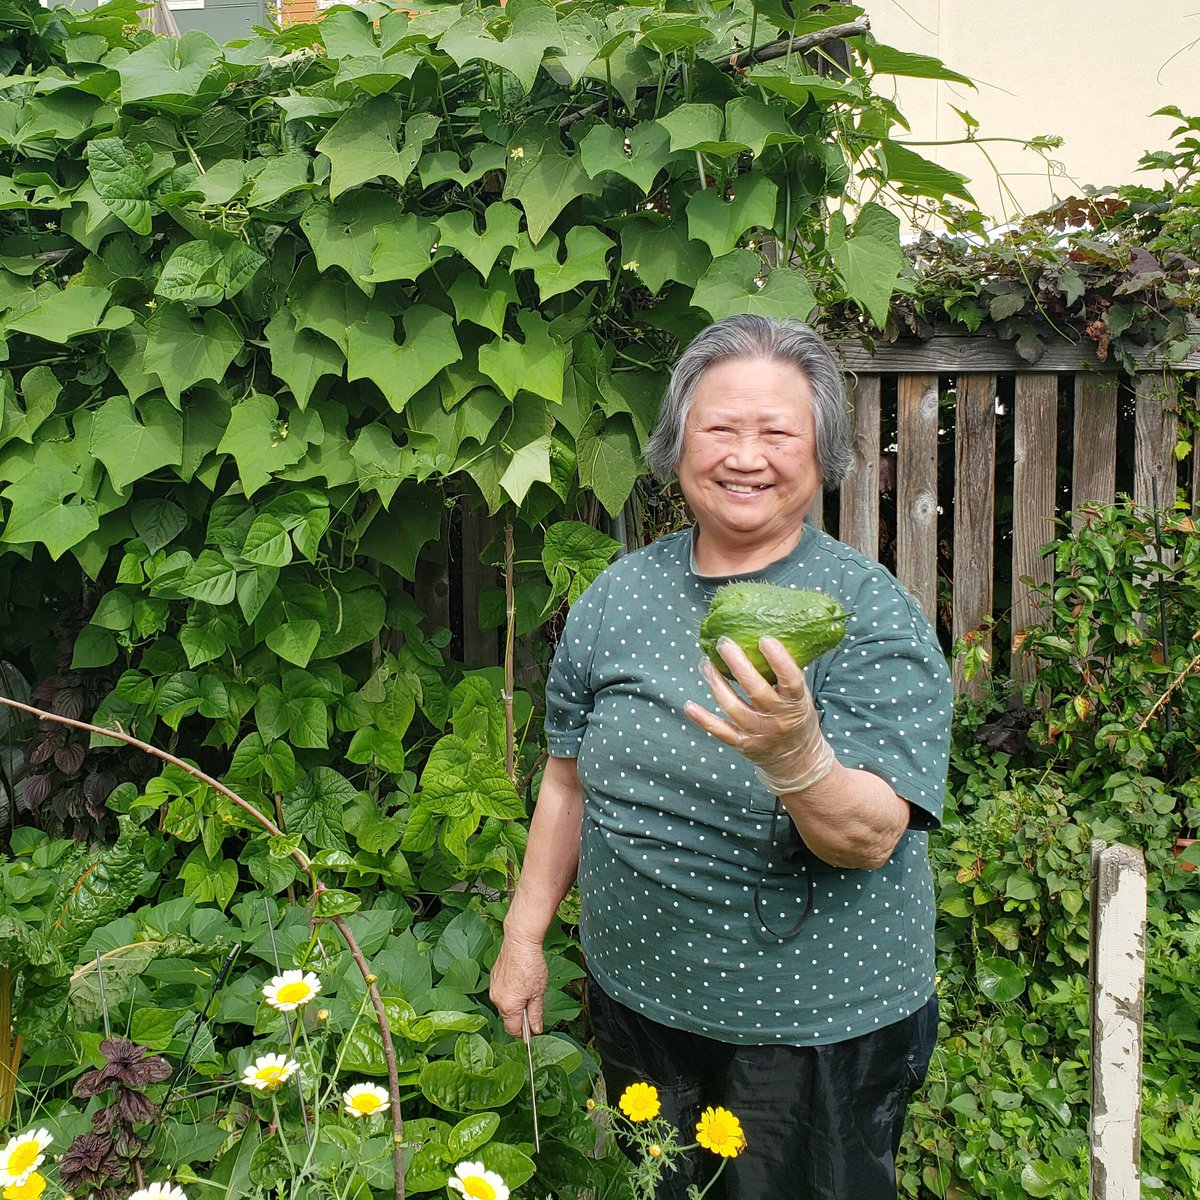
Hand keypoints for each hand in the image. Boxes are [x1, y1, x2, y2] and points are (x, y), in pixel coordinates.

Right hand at [489, 931, 548, 1036]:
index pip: (513, 1030)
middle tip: (534, 1006)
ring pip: (505, 1004)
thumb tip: (536, 1029)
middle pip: (508, 1017)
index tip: (532, 1031)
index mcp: (508, 1006)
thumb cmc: (530, 964)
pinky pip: (502, 992)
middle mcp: (497, 999)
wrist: (519, 941)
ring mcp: (493, 988)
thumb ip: (536, 1014)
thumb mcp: (538, 993)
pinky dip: (511, 993)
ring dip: (515, 1004)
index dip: (524, 1033)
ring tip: (529, 990)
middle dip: (520, 1017)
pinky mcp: (493, 978)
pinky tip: (521, 982)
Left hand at [684, 635, 835, 794]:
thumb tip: (768, 634)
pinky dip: (703, 719)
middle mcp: (778, 719)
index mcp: (796, 703)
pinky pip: (720, 731)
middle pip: (756, 690)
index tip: (764, 639)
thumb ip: (786, 674)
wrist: (798, 760)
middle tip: (724, 643)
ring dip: (716, 683)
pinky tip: (689, 705)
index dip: (778, 659)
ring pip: (733, 706)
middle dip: (738, 664)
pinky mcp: (743, 744)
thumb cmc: (796, 717)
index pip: (791, 679)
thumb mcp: (802, 696)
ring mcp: (759, 732)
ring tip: (705, 664)